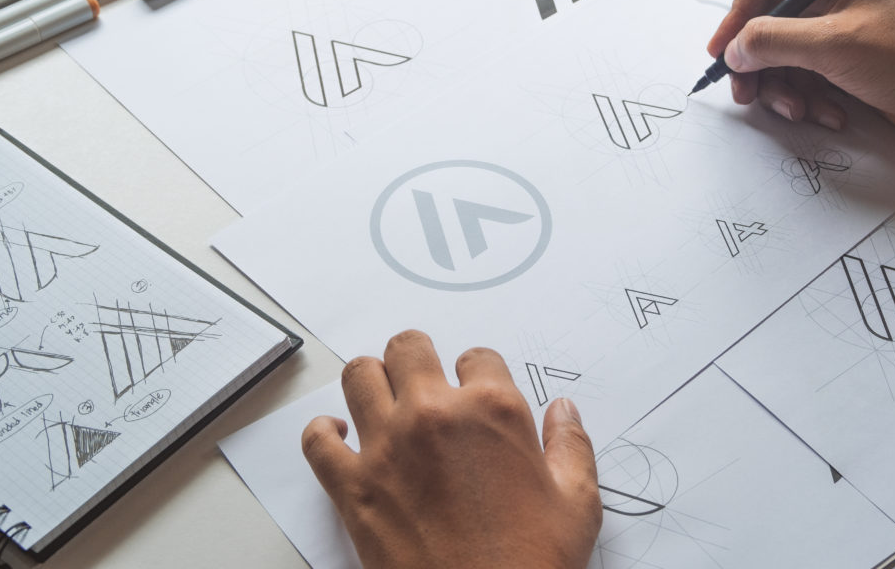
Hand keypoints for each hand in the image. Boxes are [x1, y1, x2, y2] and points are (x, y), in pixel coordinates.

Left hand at [301, 330, 601, 568]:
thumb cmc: (531, 564)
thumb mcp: (577, 503)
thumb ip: (572, 446)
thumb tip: (564, 411)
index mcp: (492, 411)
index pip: (478, 357)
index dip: (479, 372)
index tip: (477, 390)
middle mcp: (434, 416)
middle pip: (408, 348)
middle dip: (418, 356)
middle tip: (425, 376)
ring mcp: (387, 448)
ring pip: (359, 376)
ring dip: (372, 379)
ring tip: (384, 396)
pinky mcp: (352, 487)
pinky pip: (317, 440)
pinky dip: (323, 432)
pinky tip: (340, 436)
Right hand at [707, 0, 894, 144]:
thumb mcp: (834, 45)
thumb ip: (774, 41)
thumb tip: (735, 48)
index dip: (736, 13)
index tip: (726, 52)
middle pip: (764, 20)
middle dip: (757, 61)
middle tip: (747, 92)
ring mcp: (834, 24)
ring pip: (779, 53)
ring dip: (783, 86)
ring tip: (800, 109)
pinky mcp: (840, 56)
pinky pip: (801, 74)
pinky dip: (806, 96)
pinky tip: (827, 112)